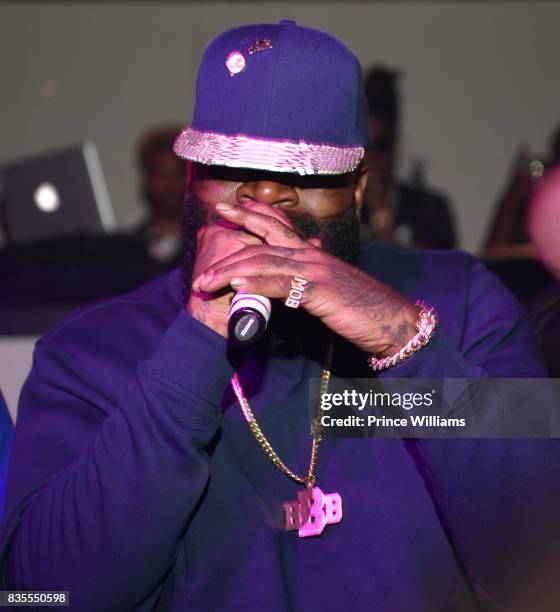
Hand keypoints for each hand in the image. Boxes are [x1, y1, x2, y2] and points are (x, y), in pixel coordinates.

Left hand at [192, 201, 419, 356]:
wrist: (393, 320)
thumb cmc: (363, 307)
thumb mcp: (331, 289)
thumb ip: (308, 281)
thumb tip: (289, 285)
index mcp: (313, 253)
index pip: (278, 225)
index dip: (252, 213)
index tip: (228, 207)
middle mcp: (311, 255)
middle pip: (261, 243)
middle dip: (228, 248)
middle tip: (202, 258)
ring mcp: (315, 269)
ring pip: (264, 262)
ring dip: (230, 271)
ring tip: (205, 281)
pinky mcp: (319, 289)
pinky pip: (280, 283)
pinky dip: (255, 282)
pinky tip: (236, 285)